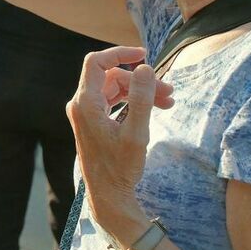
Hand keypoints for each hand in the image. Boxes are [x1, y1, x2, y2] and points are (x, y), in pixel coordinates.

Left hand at [66, 46, 173, 240]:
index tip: (144, 55)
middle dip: (141, 80)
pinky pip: (113, 102)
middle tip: (169, 92)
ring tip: (168, 102)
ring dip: (140, 91)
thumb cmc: (120, 168)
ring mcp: (86, 114)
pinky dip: (133, 102)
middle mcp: (81, 106)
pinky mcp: (93, 123)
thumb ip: (141, 99)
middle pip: (112, 77)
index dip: (120, 53)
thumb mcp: (136, 133)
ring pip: (115, 89)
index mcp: (85, 104)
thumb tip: (145, 68)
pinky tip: (155, 109)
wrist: (108, 196)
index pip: (97, 62)